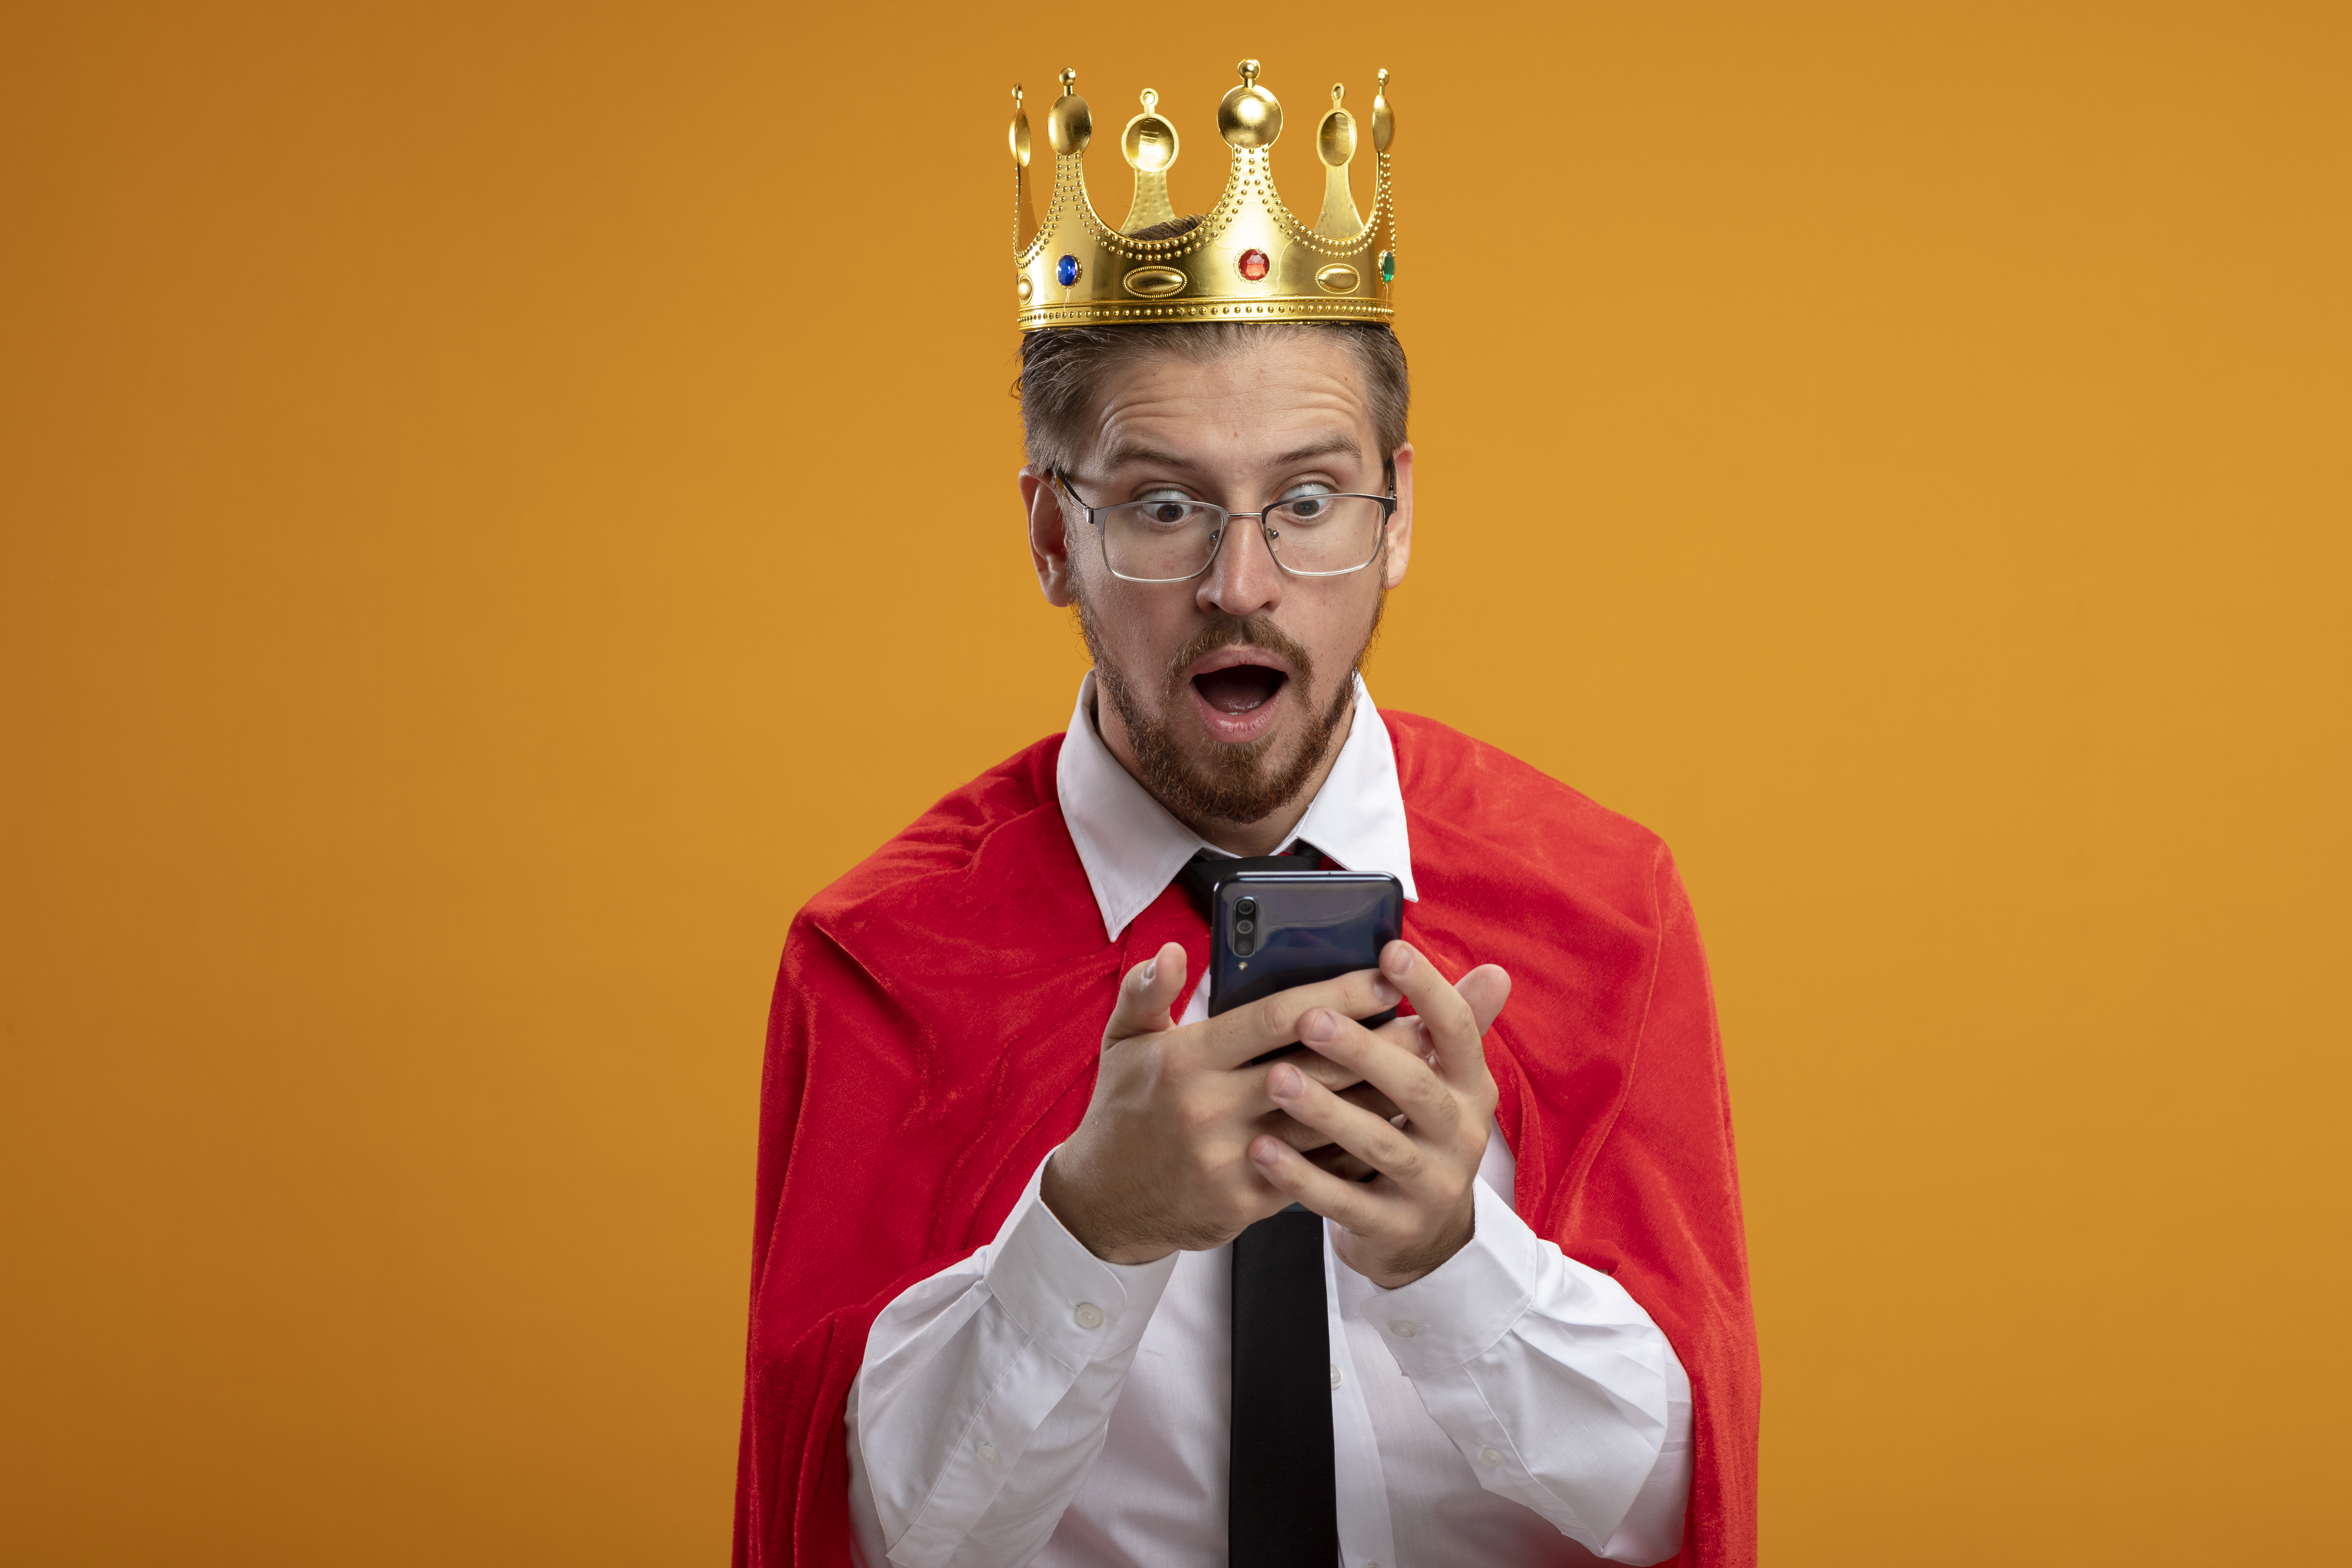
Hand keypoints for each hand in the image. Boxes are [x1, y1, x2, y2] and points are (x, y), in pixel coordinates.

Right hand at [1042, 943, 1403, 1263]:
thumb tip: (1171, 952)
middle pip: (1313, 1068)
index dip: (1335, 997)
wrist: (1102, 1204)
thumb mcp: (1121, 1043)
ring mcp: (1229, 1158)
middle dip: (1377, 1044)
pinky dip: (1351, 1150)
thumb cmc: (1122, 1112)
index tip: (1385, 979)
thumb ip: (1146, 992)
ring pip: (1322, 1122)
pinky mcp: (1244, 1203)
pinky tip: (1389, 1131)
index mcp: (1187, 1059)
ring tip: (1424, 1075)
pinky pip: (1312, 1172)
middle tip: (1430, 1024)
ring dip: (1377, 1098)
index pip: (1275, 1018)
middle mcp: (1210, 1106)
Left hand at [1246, 941, 1510, 1287]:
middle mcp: (1461, 1137)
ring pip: (1380, 1144)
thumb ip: (1449, 1029)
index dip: (1430, 990)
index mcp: (1472, 1090)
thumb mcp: (1441, 1087)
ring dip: (1326, 1111)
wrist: (1423, 1240)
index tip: (1390, 949)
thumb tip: (1494, 971)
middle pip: (1415, 1088)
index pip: (1458, 1032)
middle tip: (1310, 1018)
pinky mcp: (1396, 1229)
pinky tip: (1261, 1149)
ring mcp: (1432, 1187)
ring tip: (1276, 1080)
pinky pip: (1345, 1203)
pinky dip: (1301, 1177)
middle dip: (1363, 1051)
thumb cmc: (1418, 1137)